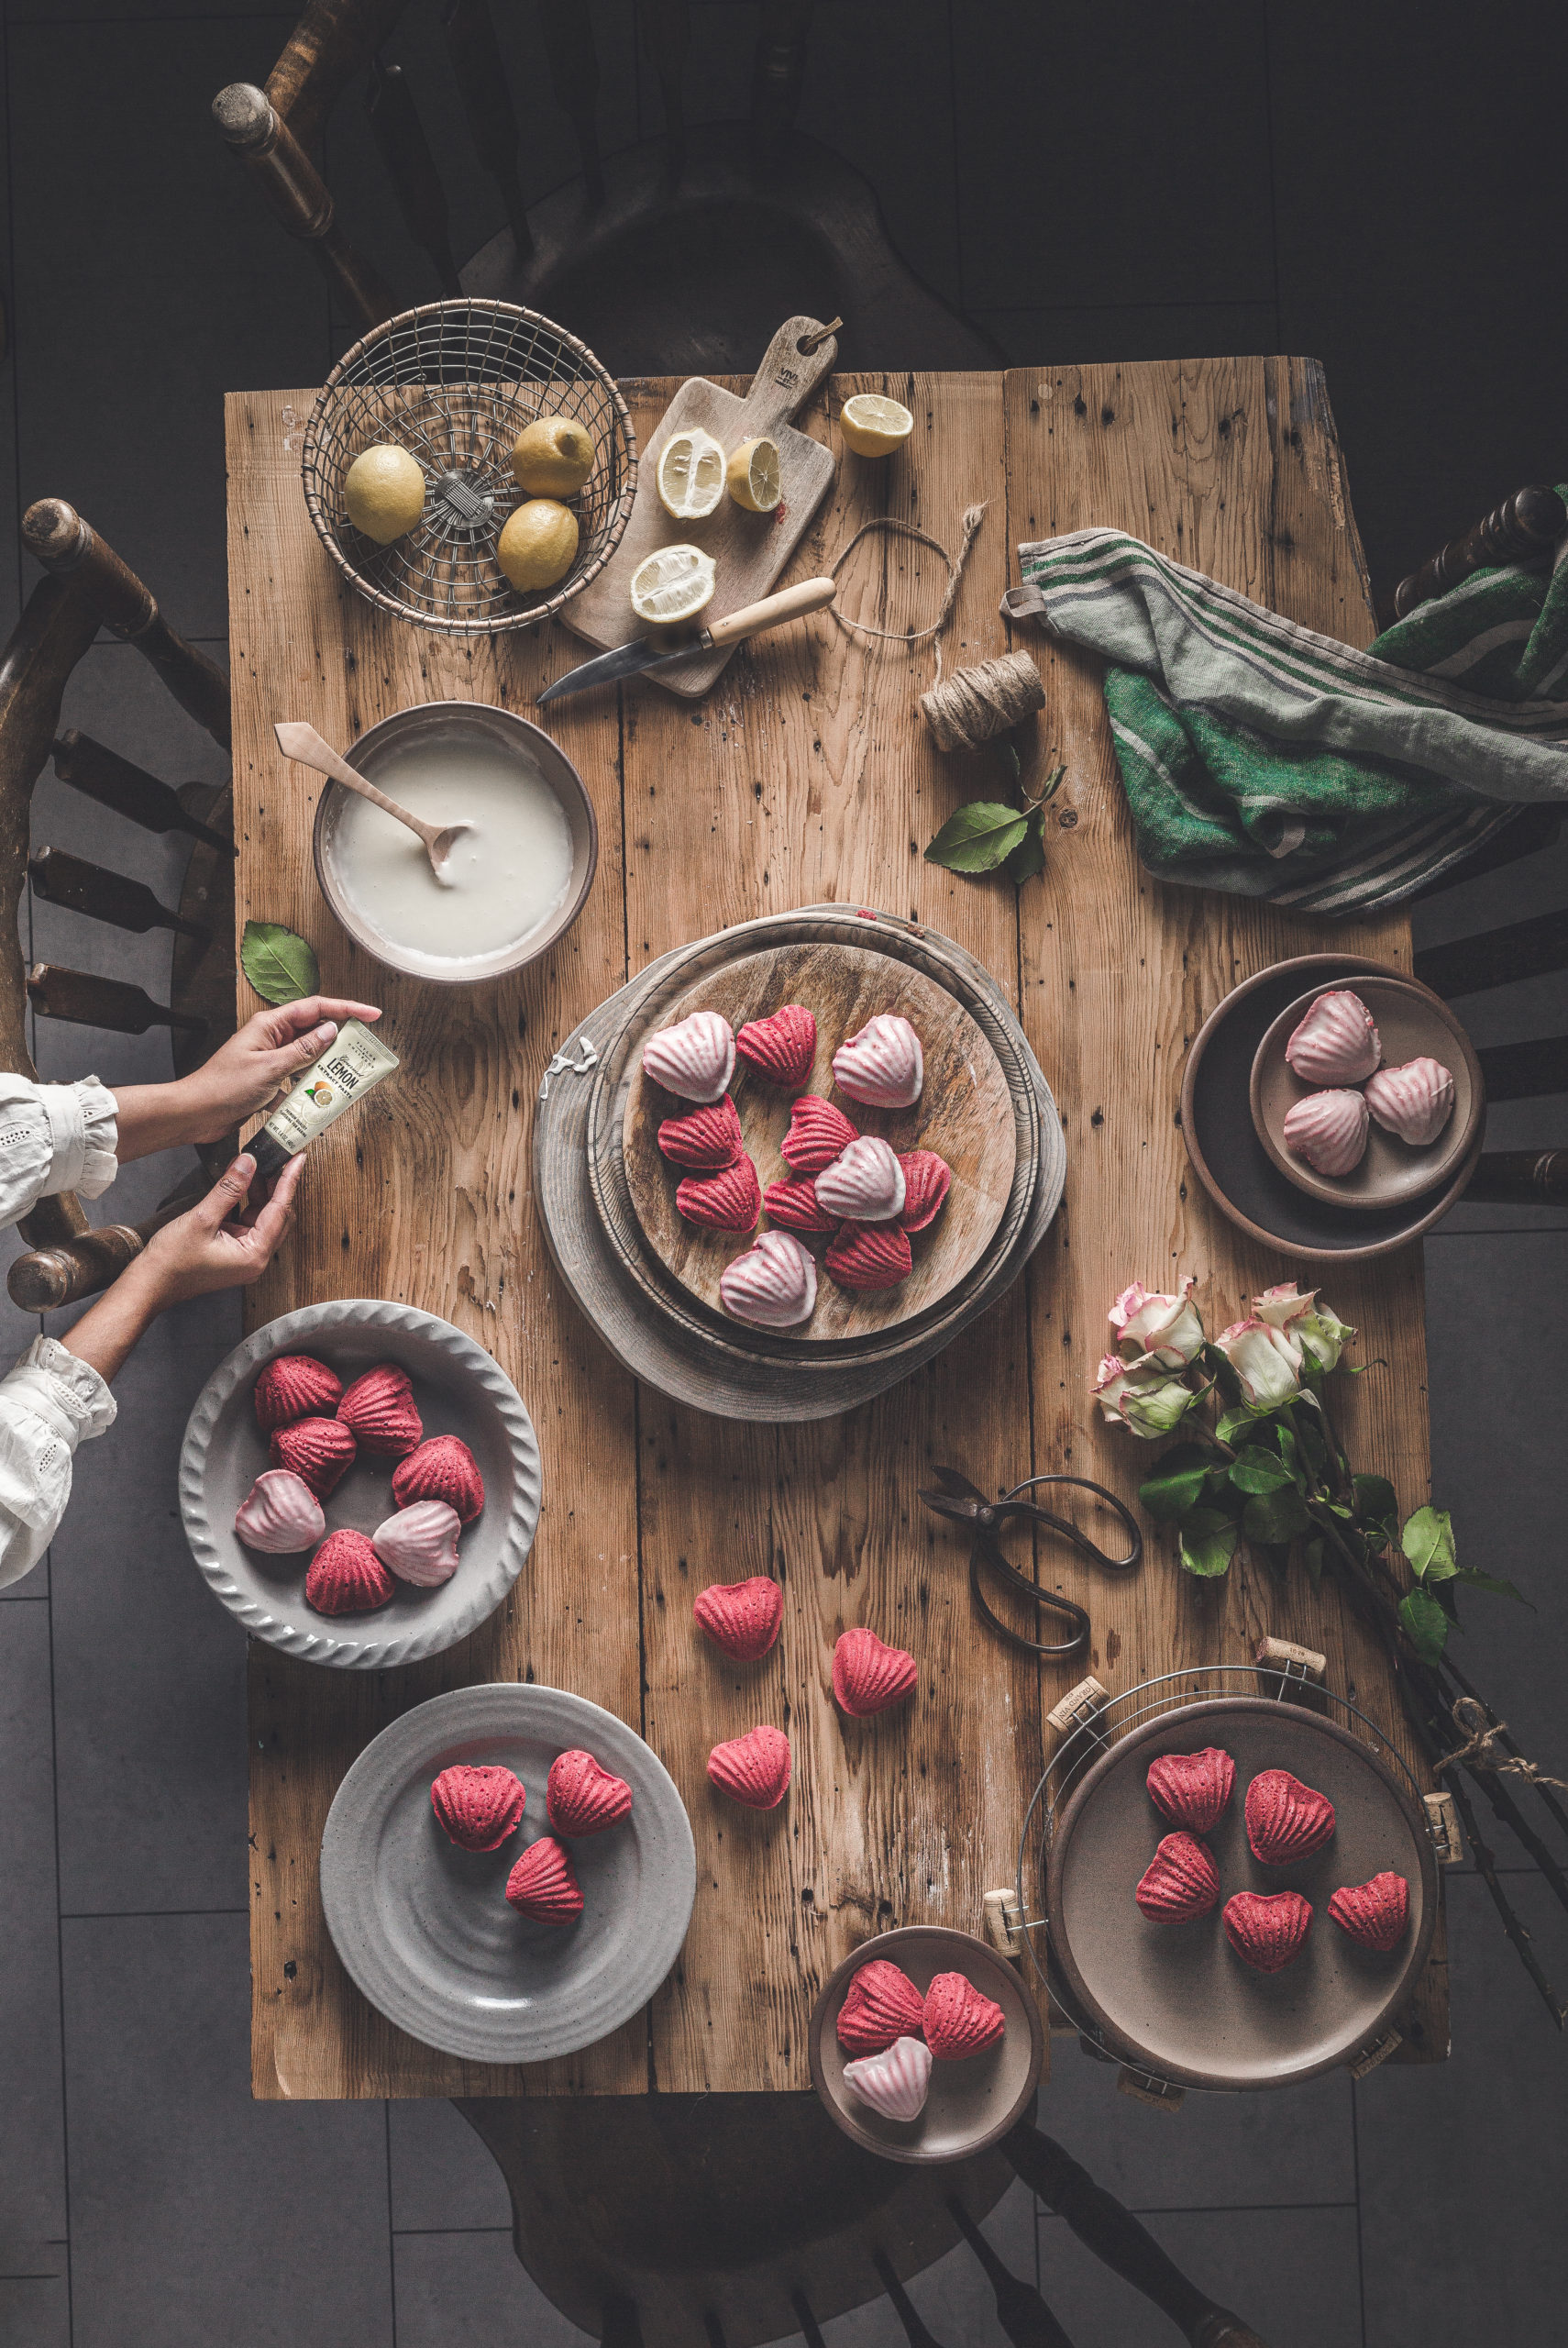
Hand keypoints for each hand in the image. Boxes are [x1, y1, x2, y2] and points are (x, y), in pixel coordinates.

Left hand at [114, 998, 380, 1157]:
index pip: (316, 1008)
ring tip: (345, 1079)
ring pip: (308, 1058)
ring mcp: (270, 1059)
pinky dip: (307, 1090)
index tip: (371, 1014)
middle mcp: (271, 1038)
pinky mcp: (268, 1080)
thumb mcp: (271, 1067)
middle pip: (315, 1031)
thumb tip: (331, 1031)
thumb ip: (304, 1050)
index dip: (346, 1009)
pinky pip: (296, 1080)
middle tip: (363, 1052)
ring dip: (324, 1068)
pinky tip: (317, 1103)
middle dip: (340, 1041)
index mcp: (270, 1025)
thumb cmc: (224, 1087)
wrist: (196, 1113)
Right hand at [135, 1151, 303, 1305]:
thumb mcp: (202, 1219)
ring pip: (263, 1218)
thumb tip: (248, 1163)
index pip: (280, 1210)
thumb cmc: (172, 1261)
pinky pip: (248, 1223)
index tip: (298, 1158)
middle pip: (278, 1215)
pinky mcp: (234, 1252)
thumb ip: (228, 1189)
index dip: (289, 1180)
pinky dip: (246, 1202)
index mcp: (255, 1255)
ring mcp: (246, 1256)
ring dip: (260, 1192)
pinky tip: (242, 1183)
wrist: (150, 1284)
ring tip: (257, 1165)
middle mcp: (256, 1258)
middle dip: (277, 1185)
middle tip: (278, 1157)